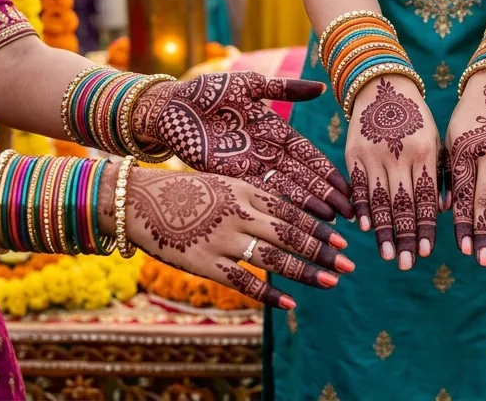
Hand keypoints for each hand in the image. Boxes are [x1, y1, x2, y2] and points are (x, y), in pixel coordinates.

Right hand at [117, 169, 354, 308]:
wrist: (137, 201)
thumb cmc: (184, 190)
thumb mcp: (224, 181)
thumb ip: (255, 196)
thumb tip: (289, 213)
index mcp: (245, 190)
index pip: (291, 210)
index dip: (318, 226)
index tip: (342, 239)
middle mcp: (238, 213)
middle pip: (290, 235)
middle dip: (323, 251)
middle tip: (349, 264)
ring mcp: (221, 239)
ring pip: (273, 258)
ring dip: (306, 272)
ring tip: (332, 282)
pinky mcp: (203, 263)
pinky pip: (243, 282)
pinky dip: (269, 294)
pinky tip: (291, 303)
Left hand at [132, 72, 352, 220]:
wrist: (171, 108)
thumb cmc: (208, 92)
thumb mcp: (249, 86)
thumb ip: (284, 87)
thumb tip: (321, 87)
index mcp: (275, 129)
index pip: (309, 154)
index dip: (328, 171)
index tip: (349, 187)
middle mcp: (267, 152)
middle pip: (303, 177)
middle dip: (327, 196)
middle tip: (350, 214)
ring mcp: (250, 167)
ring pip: (287, 190)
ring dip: (309, 207)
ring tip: (331, 222)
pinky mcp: (231, 178)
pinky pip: (260, 195)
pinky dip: (279, 208)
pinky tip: (298, 222)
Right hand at [346, 75, 438, 269]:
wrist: (382, 86)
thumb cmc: (417, 119)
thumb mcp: (435, 140)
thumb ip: (439, 174)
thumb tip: (443, 211)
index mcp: (425, 150)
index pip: (425, 196)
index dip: (425, 226)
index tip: (425, 252)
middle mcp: (398, 153)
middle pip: (401, 203)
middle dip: (405, 236)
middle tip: (406, 264)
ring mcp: (373, 153)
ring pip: (379, 199)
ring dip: (384, 231)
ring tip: (389, 255)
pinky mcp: (352, 153)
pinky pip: (357, 186)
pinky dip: (361, 208)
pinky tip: (365, 228)